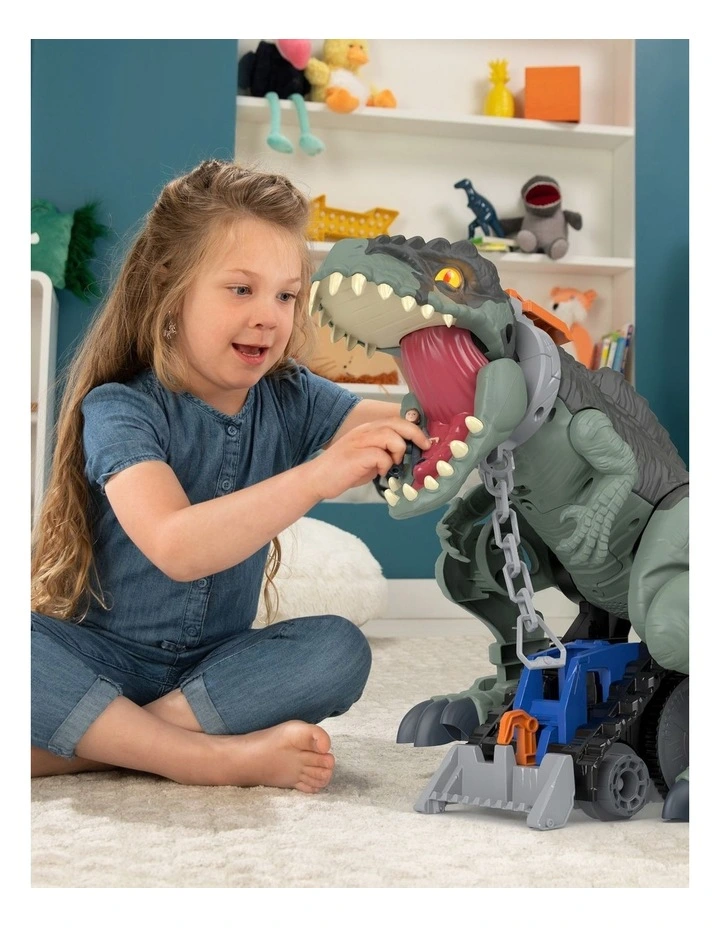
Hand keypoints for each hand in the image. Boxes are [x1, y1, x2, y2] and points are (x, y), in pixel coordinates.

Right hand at [308, 417, 431, 500]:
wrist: (317, 479)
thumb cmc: (344, 470)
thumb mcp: (368, 457)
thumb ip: (385, 452)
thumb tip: (406, 455)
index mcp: (368, 429)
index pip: (396, 420)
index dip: (414, 427)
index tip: (426, 440)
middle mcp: (365, 431)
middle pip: (397, 423)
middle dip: (416, 434)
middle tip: (425, 446)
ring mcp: (360, 441)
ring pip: (392, 436)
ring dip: (398, 451)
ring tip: (393, 464)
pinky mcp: (357, 455)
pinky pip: (381, 456)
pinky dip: (385, 466)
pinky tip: (379, 473)